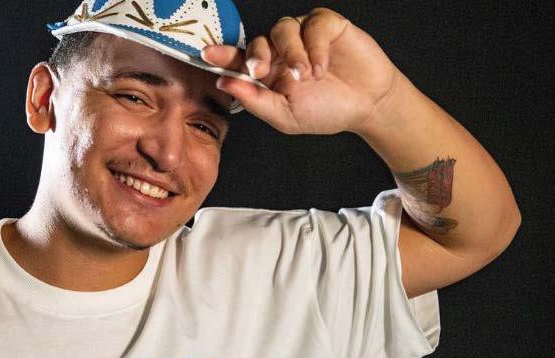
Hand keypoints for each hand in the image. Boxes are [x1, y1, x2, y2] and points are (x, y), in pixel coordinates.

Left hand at [202, 7, 400, 134]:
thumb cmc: (326, 111)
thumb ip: (256, 101)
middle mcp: (281, 50)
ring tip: (306, 76)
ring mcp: (304, 35)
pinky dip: (316, 47)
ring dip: (291, 53)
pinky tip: (321, 68)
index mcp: (268, 72)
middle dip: (256, 55)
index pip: (239, 60)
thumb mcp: (285, 115)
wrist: (367, 105)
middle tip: (260, 72)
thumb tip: (225, 84)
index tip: (206, 55)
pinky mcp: (327, 25)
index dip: (222, 55)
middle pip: (258, 40)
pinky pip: (314, 24)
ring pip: (283, 29)